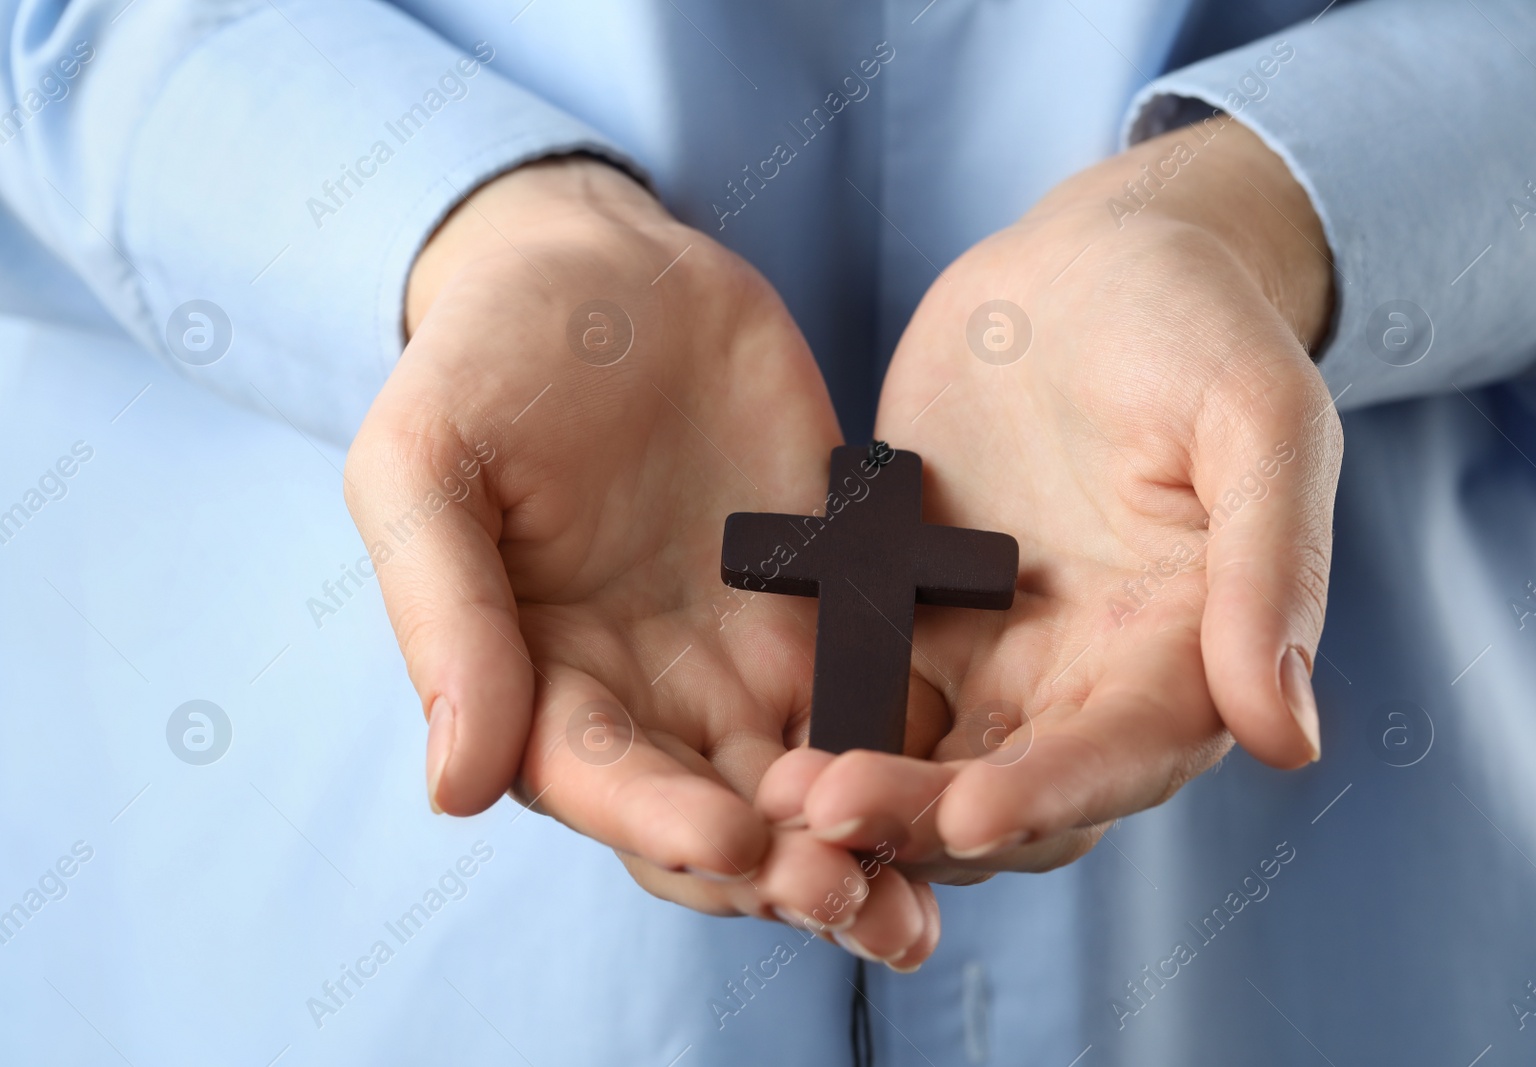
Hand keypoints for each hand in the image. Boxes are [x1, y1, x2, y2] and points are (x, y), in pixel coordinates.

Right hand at [345, 158, 938, 965]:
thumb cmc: (491, 354)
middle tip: (852, 895)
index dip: (664, 821)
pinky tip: (971, 781)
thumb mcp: (427, 463)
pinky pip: (878, 693)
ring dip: (860, 843)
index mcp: (541, 678)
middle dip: (779, 866)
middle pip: (717, 814)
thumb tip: (455, 788)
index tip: (734, 841)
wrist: (609, 265)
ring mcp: (741, 653)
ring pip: (808, 782)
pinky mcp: (827, 603)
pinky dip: (917, 750)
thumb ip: (442, 617)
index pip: (603, 781)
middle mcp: (648, 691)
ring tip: (922, 888)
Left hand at [759, 120, 1341, 882]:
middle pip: (1011, 788)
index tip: (972, 816)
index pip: (1122, 757)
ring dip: (863, 795)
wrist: (1090, 263)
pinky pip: (864, 695)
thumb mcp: (1258, 417)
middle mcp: (1088, 680)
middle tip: (827, 812)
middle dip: (925, 815)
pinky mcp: (912, 618)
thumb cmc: (1195, 324)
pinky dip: (822, 726)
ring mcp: (995, 656)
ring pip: (928, 766)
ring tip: (776, 795)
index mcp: (1184, 651)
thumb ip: (1273, 568)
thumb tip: (1285, 737)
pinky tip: (756, 738)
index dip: (1050, 795)